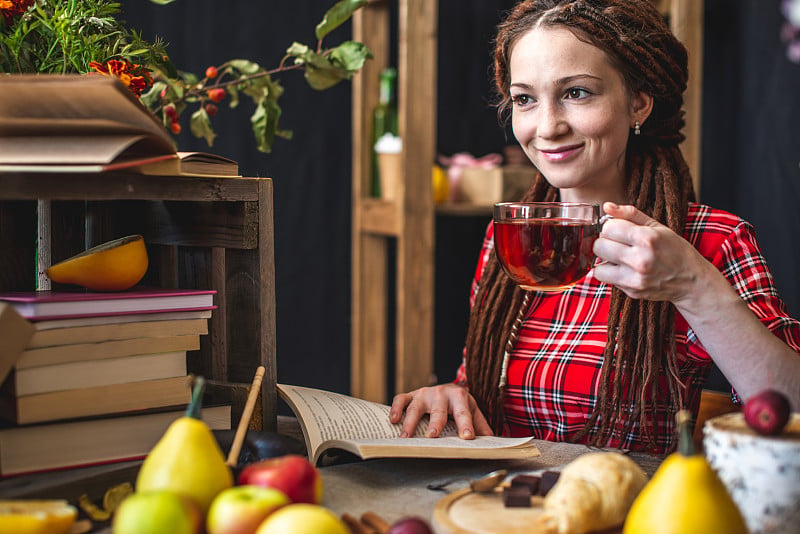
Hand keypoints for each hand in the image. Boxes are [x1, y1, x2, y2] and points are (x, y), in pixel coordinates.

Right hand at [389, 383, 493, 439]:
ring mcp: (424, 394)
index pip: (463, 412)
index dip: (466, 425)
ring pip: (416, 407)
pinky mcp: (412, 395)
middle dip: (435, 423)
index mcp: (460, 397)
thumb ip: (482, 427)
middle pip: (438, 410)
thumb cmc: (461, 406)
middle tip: (432, 436)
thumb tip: (492, 444)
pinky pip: (401, 399)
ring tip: (406, 437)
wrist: (449, 390)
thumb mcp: (474, 412)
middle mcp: (441, 393)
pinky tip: (393, 420)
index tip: (467, 437)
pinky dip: (396, 408)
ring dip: (410, 422)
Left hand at [592, 202, 711, 302]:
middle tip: (617, 243)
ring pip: (598, 267)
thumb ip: (630, 214)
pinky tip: (625, 269)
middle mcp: (640, 259)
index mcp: (647, 238)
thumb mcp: (657, 226)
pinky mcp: (632, 291)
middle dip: (605, 242)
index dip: (611, 227)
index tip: (618, 230)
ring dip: (605, 261)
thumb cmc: (674, 250)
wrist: (692, 280)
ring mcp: (635, 278)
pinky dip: (611, 273)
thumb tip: (607, 206)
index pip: (608, 228)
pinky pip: (607, 280)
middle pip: (599, 246)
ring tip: (619, 257)